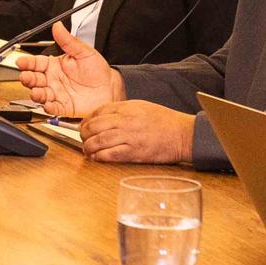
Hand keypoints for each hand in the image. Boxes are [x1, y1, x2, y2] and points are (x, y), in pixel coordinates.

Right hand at [19, 22, 119, 117]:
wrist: (110, 87)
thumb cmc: (97, 70)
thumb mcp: (83, 51)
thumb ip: (68, 40)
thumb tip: (58, 26)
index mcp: (54, 65)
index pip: (36, 63)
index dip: (27, 62)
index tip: (21, 61)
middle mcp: (52, 80)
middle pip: (34, 79)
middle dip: (27, 78)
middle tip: (26, 77)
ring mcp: (56, 94)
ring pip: (40, 94)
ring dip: (36, 94)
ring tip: (36, 92)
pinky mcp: (63, 107)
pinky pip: (53, 108)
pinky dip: (49, 108)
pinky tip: (48, 104)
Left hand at [78, 99, 194, 163]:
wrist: (182, 134)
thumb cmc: (164, 120)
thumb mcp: (141, 107)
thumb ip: (122, 110)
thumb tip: (103, 117)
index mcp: (127, 108)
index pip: (98, 111)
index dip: (87, 120)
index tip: (85, 125)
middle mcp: (125, 121)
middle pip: (94, 126)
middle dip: (84, 133)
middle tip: (83, 138)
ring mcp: (129, 137)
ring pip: (98, 141)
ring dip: (88, 147)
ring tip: (87, 149)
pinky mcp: (134, 152)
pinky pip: (110, 155)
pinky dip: (99, 157)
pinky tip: (96, 157)